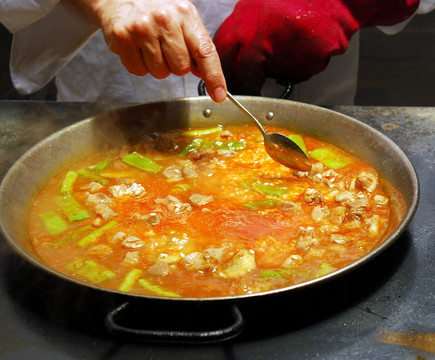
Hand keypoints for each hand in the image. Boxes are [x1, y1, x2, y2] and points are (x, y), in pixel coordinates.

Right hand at [66, 0, 226, 101]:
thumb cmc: (155, 11)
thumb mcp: (181, 19)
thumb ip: (196, 45)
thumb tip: (204, 74)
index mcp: (185, 14)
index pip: (205, 52)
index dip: (214, 76)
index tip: (219, 95)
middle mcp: (165, 19)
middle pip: (181, 68)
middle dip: (176, 65)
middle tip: (165, 48)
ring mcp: (142, 28)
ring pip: (160, 73)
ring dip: (156, 66)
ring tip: (149, 45)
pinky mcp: (122, 38)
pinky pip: (139, 71)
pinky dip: (139, 65)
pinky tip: (136, 47)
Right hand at [214, 0, 417, 94]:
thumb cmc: (323, 32)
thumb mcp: (299, 69)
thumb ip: (275, 78)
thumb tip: (264, 83)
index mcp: (256, 46)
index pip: (242, 78)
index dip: (246, 93)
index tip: (249, 99)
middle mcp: (244, 26)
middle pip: (224, 59)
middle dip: (231, 76)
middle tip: (240, 86)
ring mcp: (244, 11)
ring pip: (224, 41)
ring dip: (229, 58)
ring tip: (238, 69)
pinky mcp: (247, 4)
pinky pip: (233, 27)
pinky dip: (236, 41)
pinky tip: (243, 49)